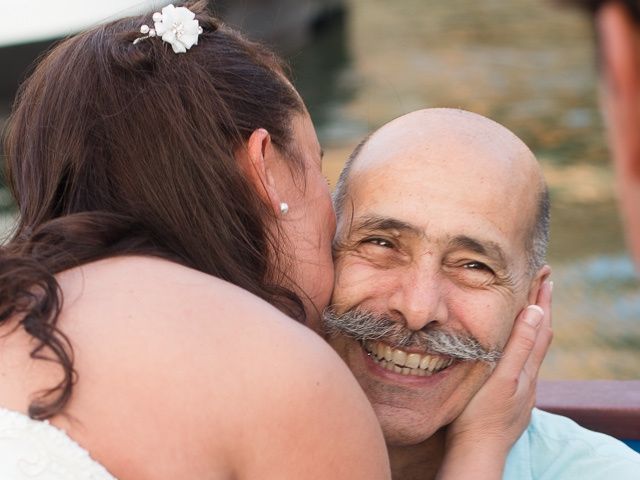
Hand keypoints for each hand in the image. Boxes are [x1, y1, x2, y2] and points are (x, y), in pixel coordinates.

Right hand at [437, 279, 552, 478]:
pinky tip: (514, 349)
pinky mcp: (511, 398)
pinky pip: (523, 363)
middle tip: (542, 281)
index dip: (542, 299)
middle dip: (542, 306)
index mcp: (526, 368)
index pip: (540, 325)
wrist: (476, 451)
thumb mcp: (502, 378)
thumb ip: (520, 346)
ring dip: (534, 325)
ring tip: (533, 308)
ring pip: (532, 351)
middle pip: (541, 335)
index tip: (545, 274)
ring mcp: (521, 389)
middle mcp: (528, 377)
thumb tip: (536, 311)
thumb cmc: (480, 415)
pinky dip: (524, 344)